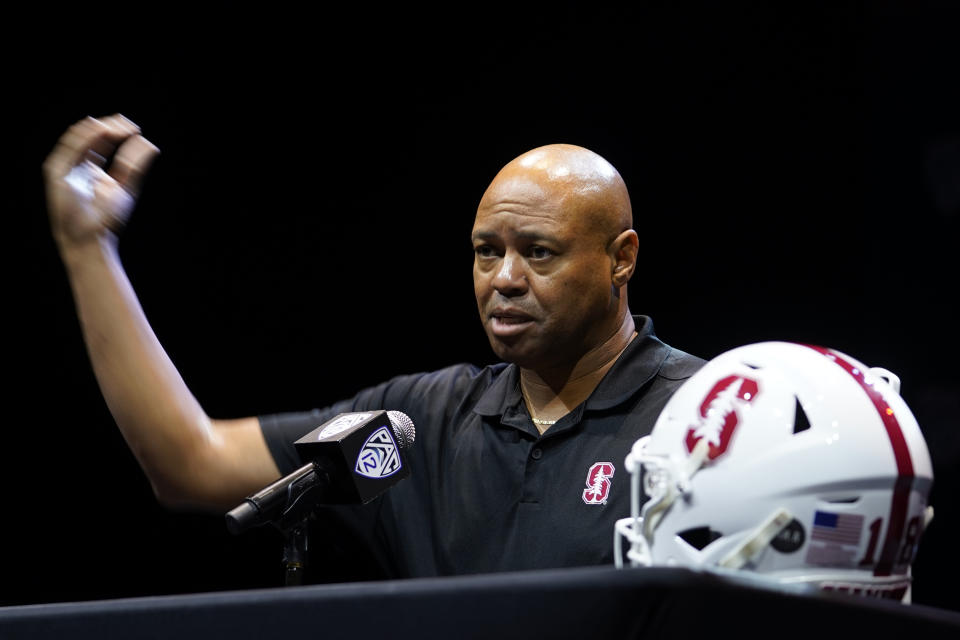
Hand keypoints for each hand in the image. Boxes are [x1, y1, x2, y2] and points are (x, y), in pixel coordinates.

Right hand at [43, 114, 159, 250]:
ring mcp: (64, 167)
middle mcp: (76, 165)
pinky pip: (69, 148)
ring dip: (96, 127)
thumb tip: (149, 143)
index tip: (135, 129)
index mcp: (92, 169)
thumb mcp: (126, 186)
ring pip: (76, 137)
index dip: (116, 131)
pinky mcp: (56, 172)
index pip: (102, 141)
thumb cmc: (107, 218)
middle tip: (127, 123)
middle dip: (108, 125)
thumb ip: (134, 164)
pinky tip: (101, 130)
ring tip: (117, 126)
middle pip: (89, 136)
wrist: (90, 239)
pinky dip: (85, 136)